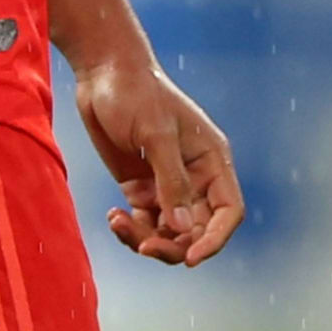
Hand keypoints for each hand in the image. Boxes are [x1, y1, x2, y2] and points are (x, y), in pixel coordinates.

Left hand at [74, 51, 243, 265]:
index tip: (191, 258)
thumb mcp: (156, 135)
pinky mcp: (141, 186)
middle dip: (174, 245)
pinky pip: (144, 222)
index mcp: (212, 160)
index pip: (228, 211)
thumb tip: (183, 228)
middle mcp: (195, 177)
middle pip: (197, 229)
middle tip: (144, 245)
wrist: (103, 73)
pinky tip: (113, 216)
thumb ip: (171, 182)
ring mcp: (167, 184)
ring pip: (169, 232)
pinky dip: (130, 228)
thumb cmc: (136, 94)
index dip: (215, 239)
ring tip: (118, 223)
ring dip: (146, 238)